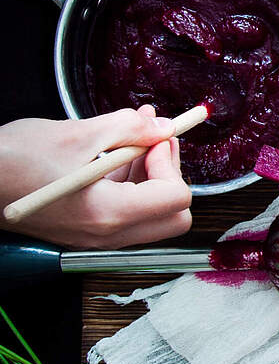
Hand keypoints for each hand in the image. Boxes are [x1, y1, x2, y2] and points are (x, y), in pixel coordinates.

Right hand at [0, 107, 192, 248]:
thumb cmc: (10, 162)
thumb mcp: (77, 134)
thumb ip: (129, 129)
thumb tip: (161, 127)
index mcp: (108, 213)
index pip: (176, 198)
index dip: (170, 162)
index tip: (155, 138)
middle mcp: (107, 234)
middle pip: (174, 215)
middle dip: (170, 174)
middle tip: (154, 141)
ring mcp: (96, 236)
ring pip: (152, 214)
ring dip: (151, 175)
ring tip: (133, 136)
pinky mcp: (86, 229)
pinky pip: (126, 213)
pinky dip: (130, 183)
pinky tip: (115, 153)